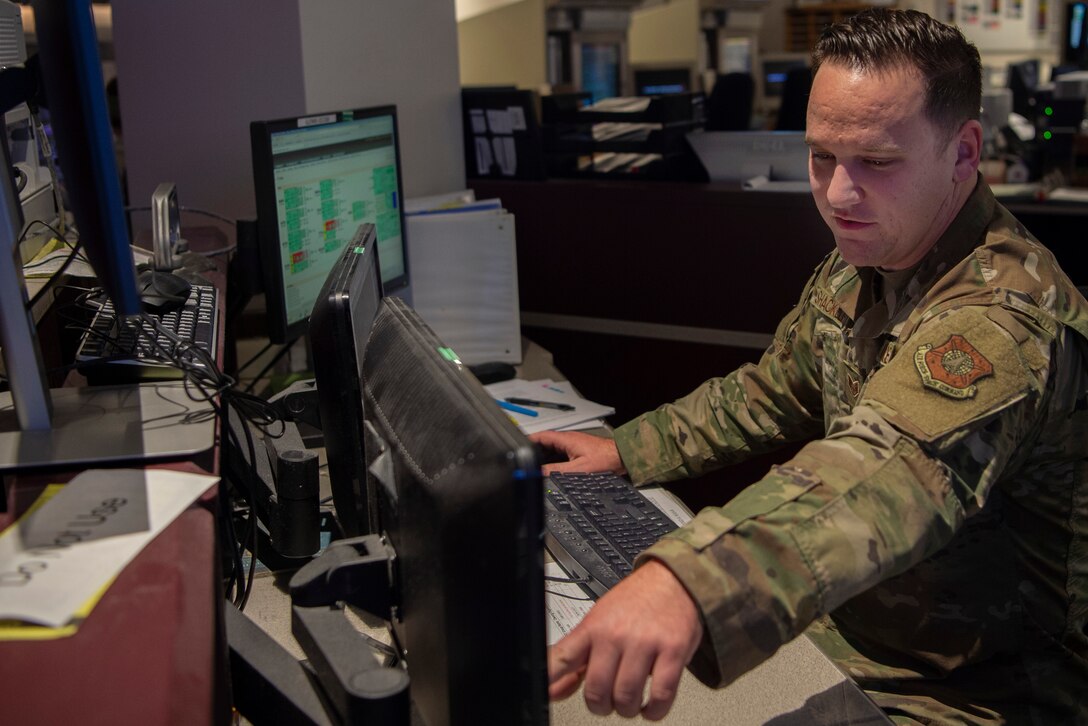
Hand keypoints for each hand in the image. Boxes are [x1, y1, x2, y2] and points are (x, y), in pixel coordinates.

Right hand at [529, 431, 626, 475]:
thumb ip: (556, 471)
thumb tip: (539, 473)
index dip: (527, 440)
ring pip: (553, 450)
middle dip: (534, 452)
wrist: (621, 458)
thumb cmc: (604, 459)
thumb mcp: (577, 469)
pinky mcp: (578, 451)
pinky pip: (560, 455)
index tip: (517, 445)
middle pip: (545, 444)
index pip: (541, 436)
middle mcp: (568, 440)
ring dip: (544, 458)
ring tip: (535, 469)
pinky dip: (554, 461)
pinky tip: (552, 471)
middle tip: (524, 461)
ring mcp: (573, 445)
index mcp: (565, 439)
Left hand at [548, 560, 703, 719]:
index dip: (550, 681)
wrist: (671, 580)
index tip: (547, 694)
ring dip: (627, 709)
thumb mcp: (598, 622)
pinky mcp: (673, 651)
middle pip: (597, 691)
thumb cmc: (634, 603)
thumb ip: (576, 659)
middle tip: (607, 701)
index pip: (561, 659)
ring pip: (627, 698)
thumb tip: (554, 692)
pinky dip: (654, 711)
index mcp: (592, 628)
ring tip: (630, 702)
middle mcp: (615, 635)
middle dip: (601, 706)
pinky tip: (650, 706)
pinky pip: (660, 696)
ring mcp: (644, 643)